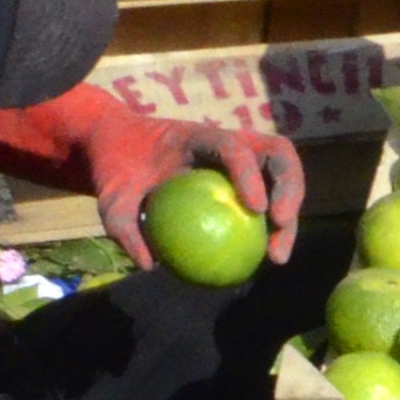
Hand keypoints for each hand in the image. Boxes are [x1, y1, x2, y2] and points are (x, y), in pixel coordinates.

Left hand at [0, 87, 310, 266]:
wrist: (120, 150)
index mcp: (197, 135)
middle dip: (289, 190)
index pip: (233, 146)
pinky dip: (273, 226)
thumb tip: (149, 264)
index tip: (255, 208)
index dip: (249, 174)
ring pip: (281, 177)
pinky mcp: (244, 178)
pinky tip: (264, 259)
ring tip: (277, 256)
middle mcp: (229, 141)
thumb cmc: (116, 168)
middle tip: (278, 227)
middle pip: (278, 155)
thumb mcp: (110, 196)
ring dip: (290, 213)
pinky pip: (266, 199)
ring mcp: (242, 158)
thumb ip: (123, 225)